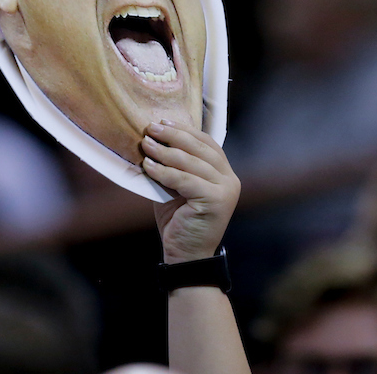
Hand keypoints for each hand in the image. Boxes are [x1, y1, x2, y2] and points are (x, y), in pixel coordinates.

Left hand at [141, 121, 239, 263]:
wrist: (186, 255)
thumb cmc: (178, 220)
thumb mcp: (176, 187)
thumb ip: (173, 166)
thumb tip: (153, 139)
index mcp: (224, 173)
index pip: (206, 143)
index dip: (185, 130)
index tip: (163, 120)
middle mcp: (230, 179)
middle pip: (200, 148)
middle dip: (174, 135)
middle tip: (151, 128)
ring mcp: (225, 190)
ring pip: (191, 162)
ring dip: (165, 152)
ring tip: (146, 144)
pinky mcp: (215, 201)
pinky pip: (185, 180)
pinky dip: (164, 171)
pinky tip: (148, 166)